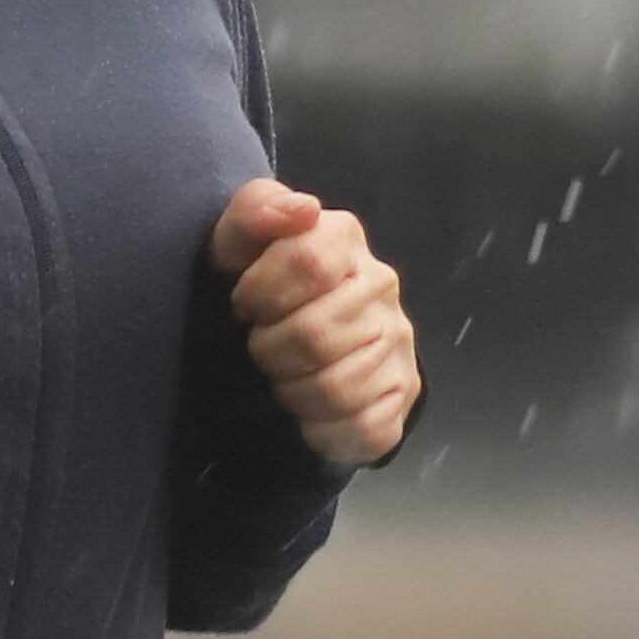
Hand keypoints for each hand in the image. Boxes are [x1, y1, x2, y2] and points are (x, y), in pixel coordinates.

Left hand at [211, 176, 418, 468]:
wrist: (288, 341)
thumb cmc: (255, 288)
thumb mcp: (235, 245)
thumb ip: (256, 212)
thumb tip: (303, 210)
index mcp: (343, 239)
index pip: (308, 261)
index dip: (260, 293)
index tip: (245, 304)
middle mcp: (382, 285)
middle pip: (317, 334)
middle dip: (269, 351)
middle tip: (262, 348)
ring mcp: (398, 341)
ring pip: (336, 387)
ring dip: (291, 392)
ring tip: (284, 376)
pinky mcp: (403, 393)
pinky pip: (361, 426)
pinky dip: (320, 428)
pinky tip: (309, 410)